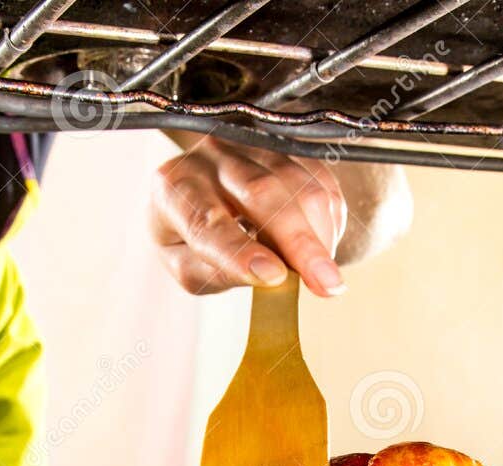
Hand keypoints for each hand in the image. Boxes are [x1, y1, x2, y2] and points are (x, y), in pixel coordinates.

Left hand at [151, 136, 349, 297]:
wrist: (199, 189)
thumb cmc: (188, 236)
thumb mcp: (186, 265)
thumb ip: (218, 273)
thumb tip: (270, 276)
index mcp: (173, 188)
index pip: (207, 222)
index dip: (240, 251)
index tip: (275, 277)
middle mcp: (208, 157)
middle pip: (262, 194)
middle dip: (300, 243)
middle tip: (327, 284)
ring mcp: (249, 144)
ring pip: (296, 183)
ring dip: (319, 234)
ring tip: (325, 276)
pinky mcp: (282, 144)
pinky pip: (318, 176)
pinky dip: (329, 217)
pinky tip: (322, 245)